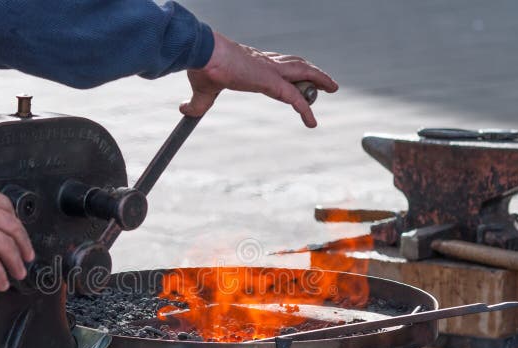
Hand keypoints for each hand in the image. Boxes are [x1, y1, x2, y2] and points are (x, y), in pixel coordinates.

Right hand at [0, 182, 34, 291]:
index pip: (4, 205)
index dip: (14, 220)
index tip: (16, 229)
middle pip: (13, 228)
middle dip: (24, 244)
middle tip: (27, 255)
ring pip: (8, 248)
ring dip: (16, 263)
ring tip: (18, 273)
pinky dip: (0, 277)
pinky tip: (1, 283)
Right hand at [180, 32, 338, 127]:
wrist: (203, 54)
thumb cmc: (201, 66)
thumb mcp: (202, 90)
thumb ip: (197, 103)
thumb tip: (185, 110)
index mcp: (252, 63)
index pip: (276, 65)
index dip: (287, 71)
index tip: (293, 79)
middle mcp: (265, 63)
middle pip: (296, 64)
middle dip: (312, 71)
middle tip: (324, 81)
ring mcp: (271, 71)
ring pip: (303, 73)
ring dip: (319, 79)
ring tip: (332, 87)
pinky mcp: (271, 82)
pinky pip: (295, 98)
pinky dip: (305, 110)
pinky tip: (312, 123)